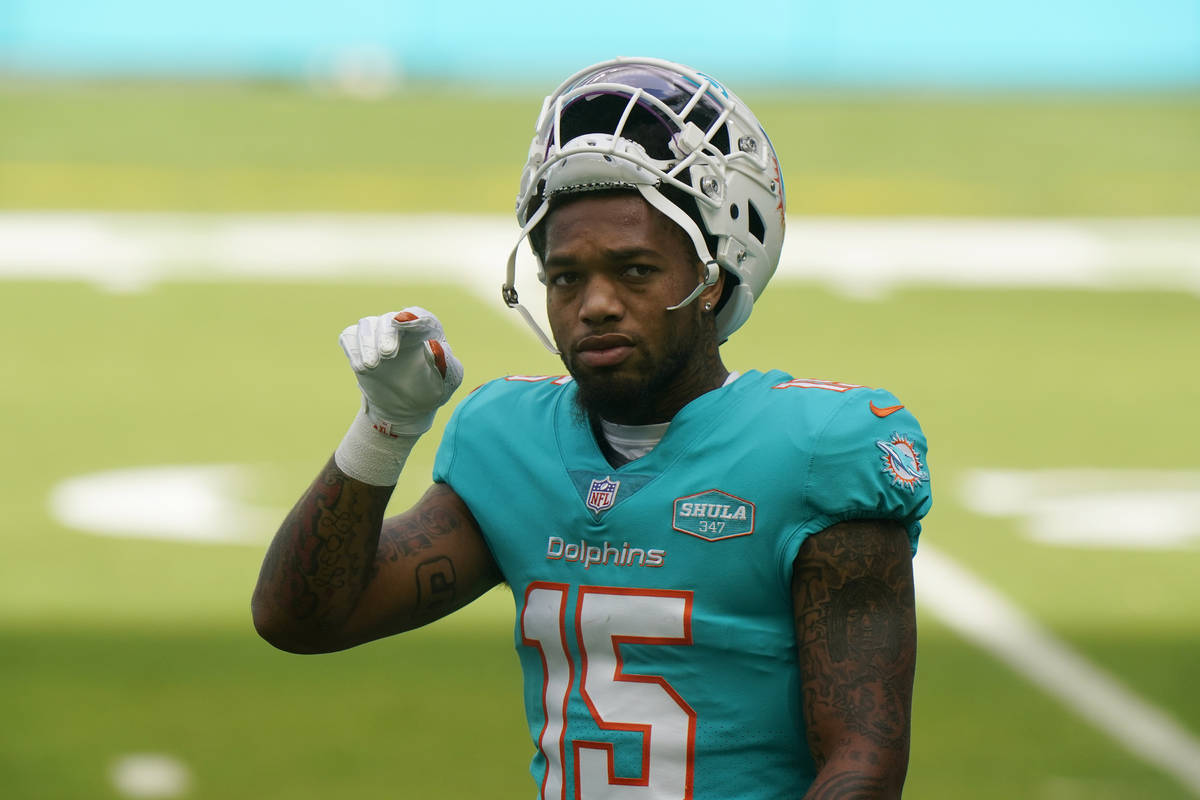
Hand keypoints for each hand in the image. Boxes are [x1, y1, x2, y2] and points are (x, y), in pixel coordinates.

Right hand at [338, 307, 463, 436]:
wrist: (407, 408)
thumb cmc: (432, 388)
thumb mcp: (448, 380)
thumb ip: (445, 363)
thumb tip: (433, 346)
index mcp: (427, 328)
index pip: (420, 316)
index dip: (411, 318)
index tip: (401, 321)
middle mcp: (401, 326)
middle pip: (389, 319)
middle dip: (386, 335)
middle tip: (388, 354)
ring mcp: (378, 333)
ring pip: (367, 325)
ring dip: (367, 343)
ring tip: (372, 366)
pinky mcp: (359, 345)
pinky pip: (349, 337)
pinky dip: (353, 350)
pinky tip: (361, 367)